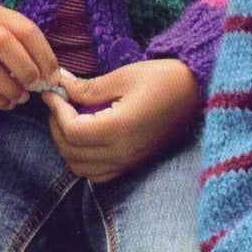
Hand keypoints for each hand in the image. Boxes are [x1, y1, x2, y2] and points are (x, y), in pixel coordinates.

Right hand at [0, 1, 59, 107]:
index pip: (24, 29)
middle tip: (36, 86)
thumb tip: (49, 75)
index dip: (43, 54)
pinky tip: (5, 103)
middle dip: (26, 68)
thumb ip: (21, 46)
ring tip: (21, 97)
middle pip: (3, 43)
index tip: (53, 76)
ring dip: (9, 87)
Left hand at [43, 59, 200, 181]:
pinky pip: (98, 174)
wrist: (197, 92)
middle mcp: (123, 152)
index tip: (53, 92)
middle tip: (60, 103)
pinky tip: (87, 137)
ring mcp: (129, 161)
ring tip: (71, 120)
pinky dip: (83, 160)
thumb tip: (59, 84)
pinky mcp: (134, 163)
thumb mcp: (124, 76)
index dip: (57, 111)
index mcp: (121, 128)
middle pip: (72, 151)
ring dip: (68, 146)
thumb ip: (87, 87)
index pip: (72, 131)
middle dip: (57, 127)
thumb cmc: (164, 78)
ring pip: (81, 168)